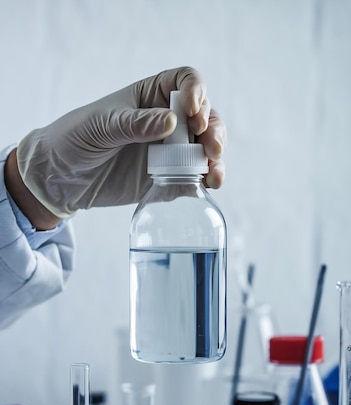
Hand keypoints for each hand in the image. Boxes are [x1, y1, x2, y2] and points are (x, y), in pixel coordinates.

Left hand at [14, 66, 225, 221]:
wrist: (62, 178)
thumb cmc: (76, 138)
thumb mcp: (102, 126)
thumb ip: (136, 124)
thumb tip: (171, 122)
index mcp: (152, 96)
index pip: (186, 83)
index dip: (196, 92)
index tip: (192, 110)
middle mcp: (168, 121)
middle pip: (206, 116)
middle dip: (214, 129)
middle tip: (211, 146)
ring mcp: (171, 151)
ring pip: (207, 148)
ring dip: (216, 157)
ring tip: (214, 172)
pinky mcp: (169, 178)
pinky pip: (196, 177)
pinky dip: (207, 180)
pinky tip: (208, 184)